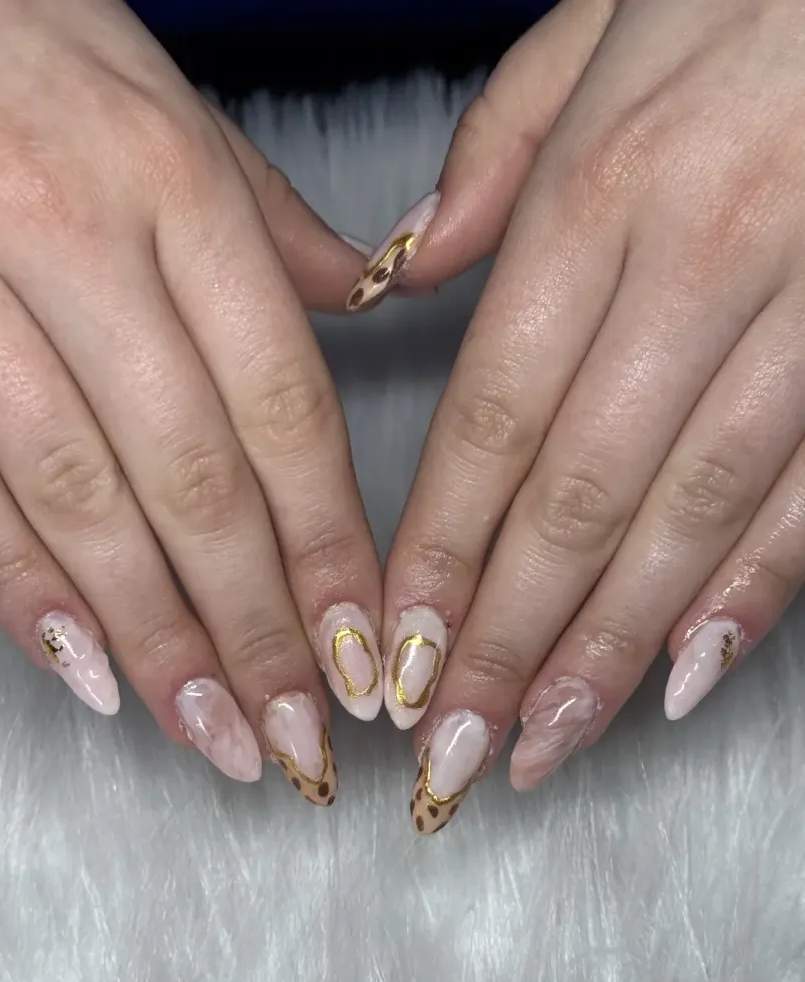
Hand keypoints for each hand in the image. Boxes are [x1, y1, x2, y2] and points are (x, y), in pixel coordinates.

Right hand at [0, 0, 382, 799]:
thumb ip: (273, 228)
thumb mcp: (175, 107)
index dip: (330, 548)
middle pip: (193, 478)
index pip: (282, 409)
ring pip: (79, 501)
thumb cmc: (24, 36)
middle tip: (300, 735)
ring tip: (212, 734)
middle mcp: (78, 246)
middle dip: (255, 628)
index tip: (366, 649)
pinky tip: (82, 669)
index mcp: (178, 192)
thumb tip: (366, 305)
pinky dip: (19, 586)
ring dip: (154, 637)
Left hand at [379, 0, 804, 830]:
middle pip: (578, 493)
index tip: (396, 649)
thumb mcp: (601, 27)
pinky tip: (685, 676)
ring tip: (541, 742)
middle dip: (503, 639)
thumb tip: (410, 269)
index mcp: (610, 187)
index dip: (439, 549)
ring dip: (606, 650)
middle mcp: (705, 262)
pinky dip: (748, 595)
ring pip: (687, 518)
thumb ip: (498, 156)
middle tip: (447, 746)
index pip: (495, 414)